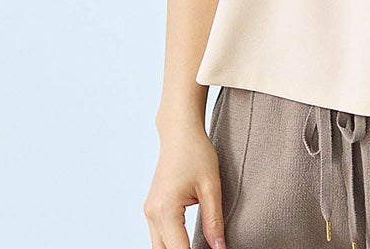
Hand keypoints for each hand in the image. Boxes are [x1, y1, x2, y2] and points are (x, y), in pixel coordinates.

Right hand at [143, 124, 227, 248]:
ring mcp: (149, 211)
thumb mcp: (211, 186)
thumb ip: (214, 221)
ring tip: (199, 247)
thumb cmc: (196, 152)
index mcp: (166, 210)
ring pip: (159, 247)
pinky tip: (187, 243)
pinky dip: (171, 243)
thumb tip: (220, 248)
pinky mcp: (151, 208)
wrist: (180, 132)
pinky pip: (159, 236)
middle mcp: (152, 214)